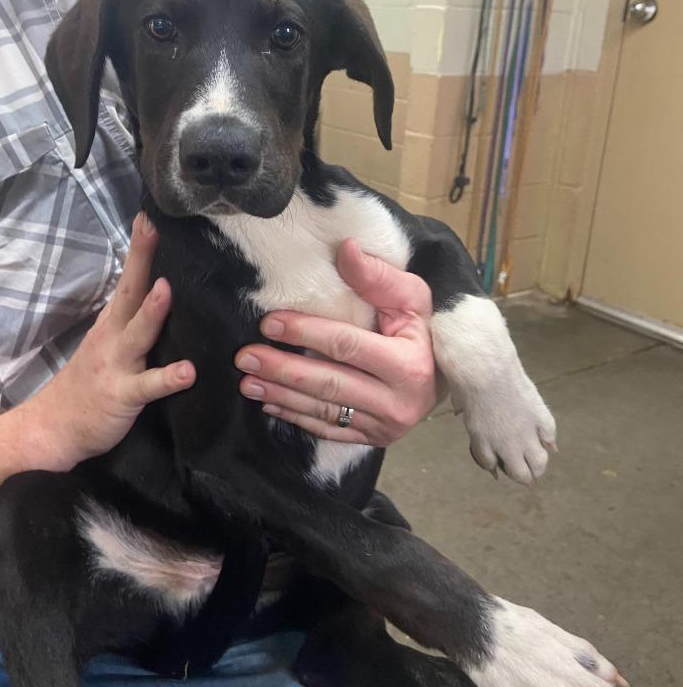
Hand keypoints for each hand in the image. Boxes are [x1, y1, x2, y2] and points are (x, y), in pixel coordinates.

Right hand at [22, 213, 194, 469]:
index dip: (138, 250)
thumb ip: (134, 323)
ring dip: (152, 312)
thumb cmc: (89, 385)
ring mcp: (116, 364)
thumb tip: (165, 295)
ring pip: (137, 334)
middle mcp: (112, 337)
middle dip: (141, 260)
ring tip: (166, 289)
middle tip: (152, 228)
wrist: (52, 428)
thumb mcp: (109, 345)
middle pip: (129, 292)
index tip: (148, 218)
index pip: (128, 280)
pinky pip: (148, 386)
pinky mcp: (122, 395)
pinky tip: (187, 372)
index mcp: (112, 323)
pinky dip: (167, 378)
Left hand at [235, 238, 437, 445]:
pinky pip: (328, 430)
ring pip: (324, 411)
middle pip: (329, 384)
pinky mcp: (373, 438)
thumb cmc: (420, 330)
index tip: (269, 323)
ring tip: (246, 382)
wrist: (441, 377)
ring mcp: (385, 426)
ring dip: (281, 395)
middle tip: (244, 357)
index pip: (347, 346)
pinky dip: (296, 417)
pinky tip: (269, 404)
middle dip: (282, 369)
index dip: (306, 333)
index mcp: (408, 365)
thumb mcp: (410, 298)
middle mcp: (398, 402)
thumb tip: (345, 248)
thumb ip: (377, 276)